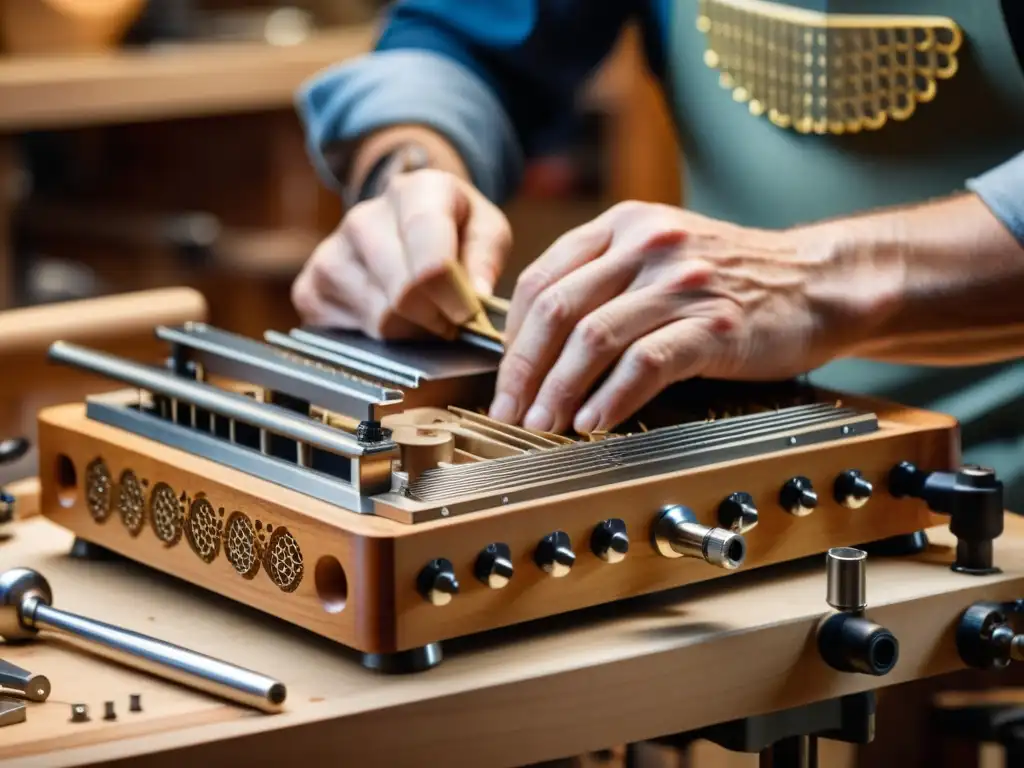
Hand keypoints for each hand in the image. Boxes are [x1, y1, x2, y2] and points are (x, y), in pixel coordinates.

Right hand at [291, 169, 511, 338]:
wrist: (400, 220)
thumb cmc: (453, 228)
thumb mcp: (486, 229)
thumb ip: (486, 258)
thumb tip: (477, 298)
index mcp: (413, 192)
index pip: (430, 261)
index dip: (452, 297)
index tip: (467, 315)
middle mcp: (362, 218)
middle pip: (402, 296)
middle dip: (434, 319)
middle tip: (450, 322)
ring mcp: (330, 255)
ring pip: (379, 321)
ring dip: (410, 332)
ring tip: (425, 319)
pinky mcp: (309, 290)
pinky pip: (348, 336)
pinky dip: (378, 340)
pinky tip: (392, 320)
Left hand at [489, 201, 891, 433]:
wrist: (816, 282)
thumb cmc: (732, 278)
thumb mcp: (661, 254)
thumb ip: (604, 279)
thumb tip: (537, 340)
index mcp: (624, 225)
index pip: (541, 278)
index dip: (512, 337)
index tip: (504, 378)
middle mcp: (647, 244)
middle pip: (557, 309)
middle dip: (522, 369)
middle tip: (509, 410)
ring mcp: (682, 282)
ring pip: (593, 338)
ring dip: (558, 390)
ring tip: (542, 424)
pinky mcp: (714, 324)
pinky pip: (645, 364)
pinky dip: (611, 398)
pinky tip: (593, 422)